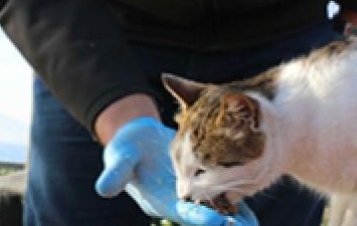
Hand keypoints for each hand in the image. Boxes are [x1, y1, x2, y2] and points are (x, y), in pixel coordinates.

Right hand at [94, 117, 257, 224]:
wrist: (136, 139)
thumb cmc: (126, 149)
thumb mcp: (119, 157)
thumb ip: (116, 173)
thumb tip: (104, 189)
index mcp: (160, 199)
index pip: (184, 212)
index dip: (201, 218)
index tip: (218, 222)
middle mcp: (178, 201)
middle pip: (205, 215)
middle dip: (225, 223)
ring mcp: (190, 194)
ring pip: (216, 208)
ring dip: (233, 216)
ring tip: (252, 225)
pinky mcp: (200, 182)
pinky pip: (221, 193)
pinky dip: (234, 198)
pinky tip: (251, 196)